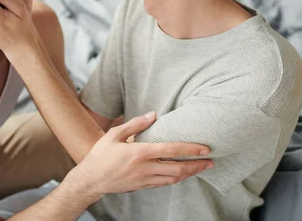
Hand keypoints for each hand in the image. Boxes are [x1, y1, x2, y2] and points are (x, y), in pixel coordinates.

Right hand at [68, 112, 213, 198]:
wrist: (91, 179)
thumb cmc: (101, 154)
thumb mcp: (114, 134)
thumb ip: (135, 124)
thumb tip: (153, 114)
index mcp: (139, 152)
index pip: (171, 150)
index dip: (190, 149)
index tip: (205, 148)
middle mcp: (145, 168)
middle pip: (178, 168)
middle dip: (196, 165)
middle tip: (210, 162)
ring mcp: (145, 179)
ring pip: (173, 178)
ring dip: (189, 173)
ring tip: (200, 168)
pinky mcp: (143, 186)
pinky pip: (164, 183)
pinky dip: (176, 178)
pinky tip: (182, 173)